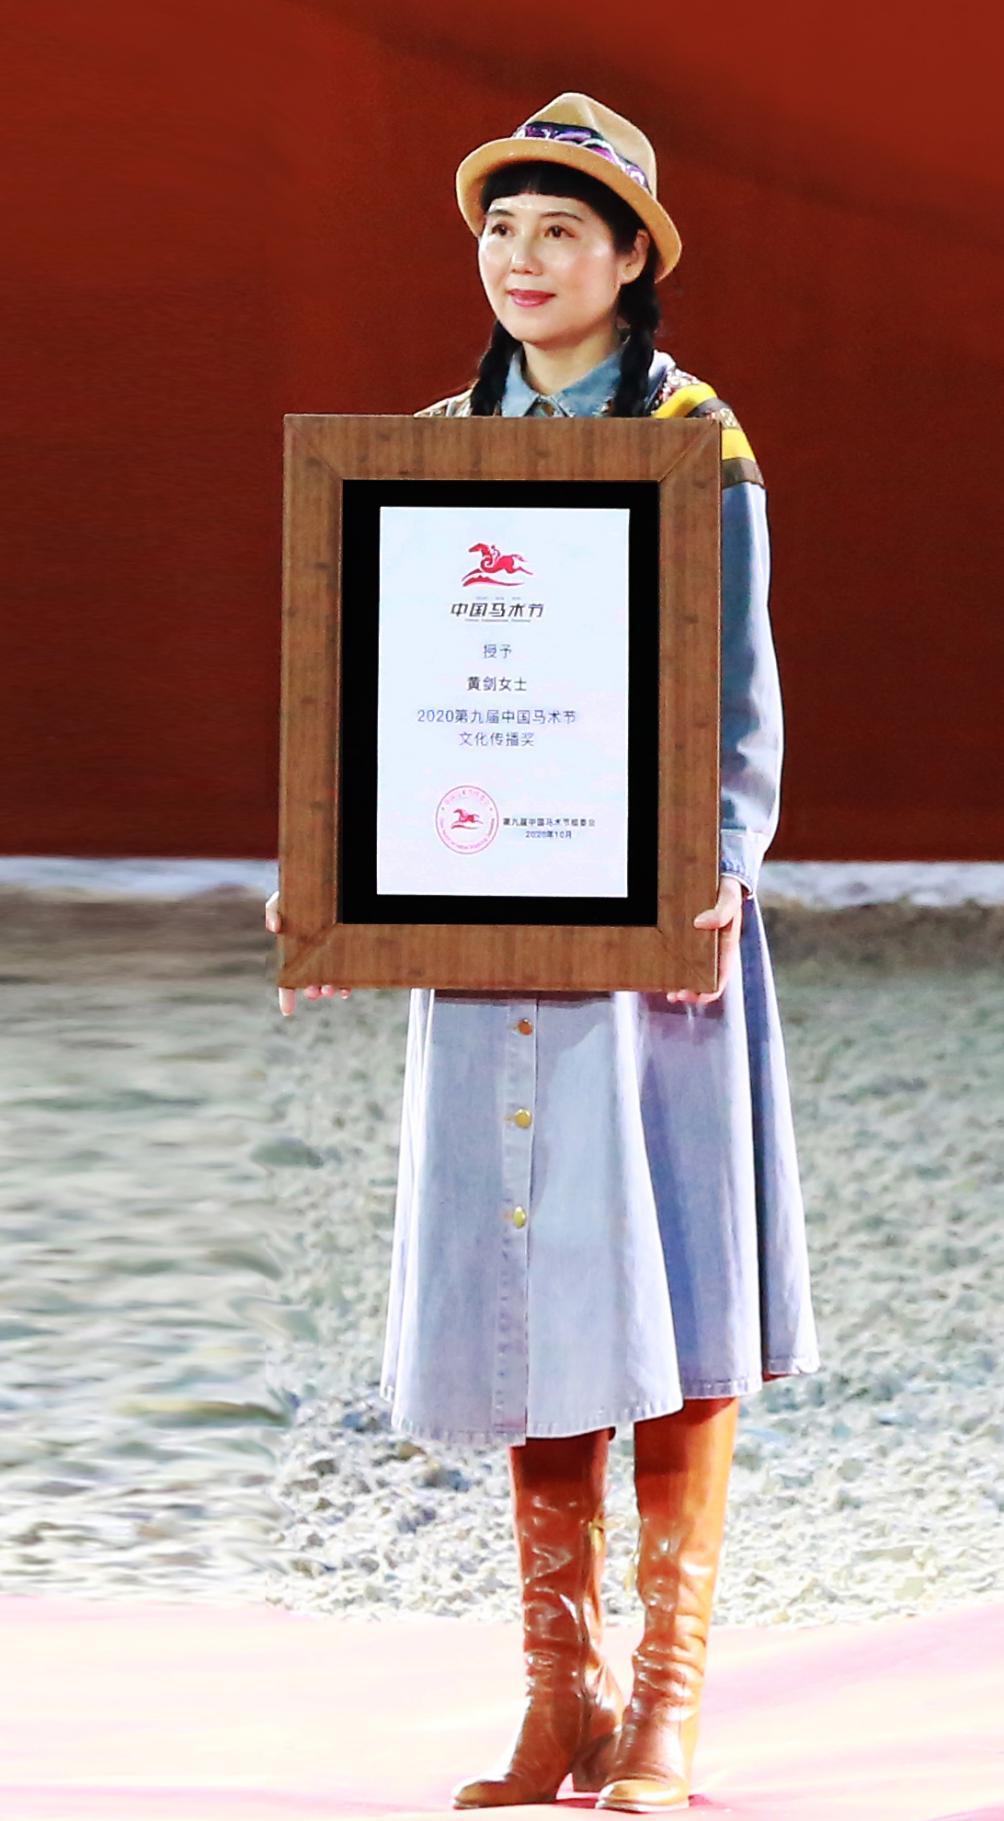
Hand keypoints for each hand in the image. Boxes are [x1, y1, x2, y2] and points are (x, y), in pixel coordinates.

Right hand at [265, 891, 352, 1017]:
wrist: (326, 885)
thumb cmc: (300, 894)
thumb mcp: (282, 899)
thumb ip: (274, 910)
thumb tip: (274, 927)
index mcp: (295, 953)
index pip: (288, 980)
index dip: (286, 996)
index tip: (287, 1011)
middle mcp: (313, 958)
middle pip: (311, 983)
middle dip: (313, 991)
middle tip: (315, 993)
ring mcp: (331, 956)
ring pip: (331, 980)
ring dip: (330, 989)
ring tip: (331, 990)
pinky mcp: (348, 950)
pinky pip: (349, 972)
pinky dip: (348, 983)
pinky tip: (346, 988)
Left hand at [665, 876, 744, 1005]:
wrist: (722, 870)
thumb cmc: (728, 886)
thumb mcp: (729, 896)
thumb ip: (722, 911)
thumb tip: (701, 923)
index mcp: (726, 947)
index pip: (719, 981)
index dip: (704, 994)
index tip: (685, 994)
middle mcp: (713, 949)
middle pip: (702, 980)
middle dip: (687, 992)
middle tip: (670, 995)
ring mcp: (699, 942)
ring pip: (689, 970)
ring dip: (677, 981)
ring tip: (661, 985)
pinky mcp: (686, 933)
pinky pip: (679, 953)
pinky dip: (670, 963)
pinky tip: (657, 963)